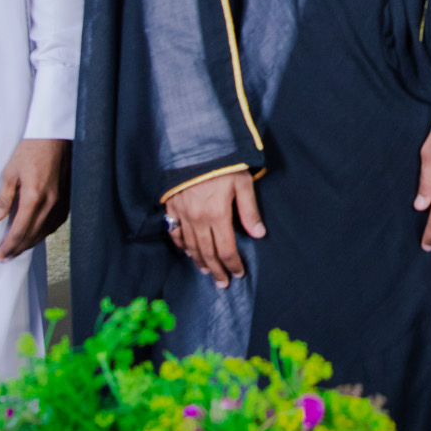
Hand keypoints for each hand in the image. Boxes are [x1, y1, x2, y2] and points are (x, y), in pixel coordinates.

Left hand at [0, 138, 69, 261]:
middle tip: (5, 258)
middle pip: (33, 236)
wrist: (54, 136)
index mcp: (34, 198)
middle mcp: (50, 204)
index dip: (8, 247)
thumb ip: (2, 201)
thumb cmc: (31, 150)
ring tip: (18, 249)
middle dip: (18, 249)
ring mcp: (61, 202)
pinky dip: (44, 232)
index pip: (19, 232)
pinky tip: (37, 233)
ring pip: (45, 231)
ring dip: (31, 243)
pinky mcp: (67, 198)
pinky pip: (56, 223)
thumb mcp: (10, 174)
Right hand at [165, 172, 265, 287]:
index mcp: (217, 215)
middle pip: (207, 254)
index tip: (238, 274)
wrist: (192, 147)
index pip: (226, 250)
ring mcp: (182, 215)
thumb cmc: (221, 164)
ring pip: (190, 247)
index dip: (233, 264)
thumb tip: (259, 234)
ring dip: (199, 262)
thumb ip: (250, 210)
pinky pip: (174, 233)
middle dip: (217, 270)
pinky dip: (181, 246)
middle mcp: (198, 220)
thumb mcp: (242, 183)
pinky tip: (187, 252)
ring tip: (207, 272)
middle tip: (223, 283)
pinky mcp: (171, 207)